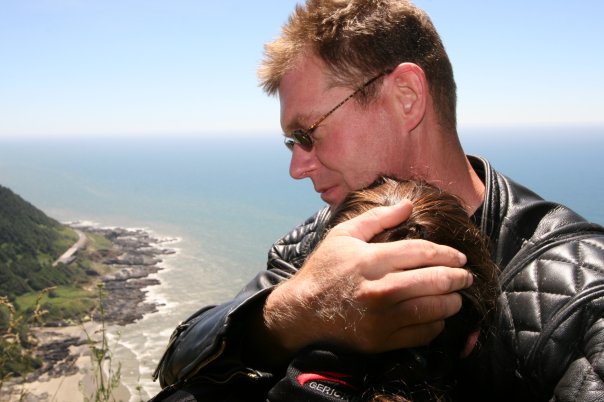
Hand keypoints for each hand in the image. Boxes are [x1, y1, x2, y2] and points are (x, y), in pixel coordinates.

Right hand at [264, 201, 471, 354]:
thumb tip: (408, 205)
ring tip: (456, 296)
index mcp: (371, 260)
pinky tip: (437, 316)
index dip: (447, 254)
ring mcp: (382, 317)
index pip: (422, 253)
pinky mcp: (382, 340)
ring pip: (433, 309)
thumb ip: (377, 219)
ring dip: (452, 301)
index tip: (459, 257)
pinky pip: (421, 334)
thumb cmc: (324, 269)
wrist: (303, 311)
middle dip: (458, 277)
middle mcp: (380, 289)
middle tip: (466, 276)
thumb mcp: (344, 235)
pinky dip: (436, 325)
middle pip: (434, 280)